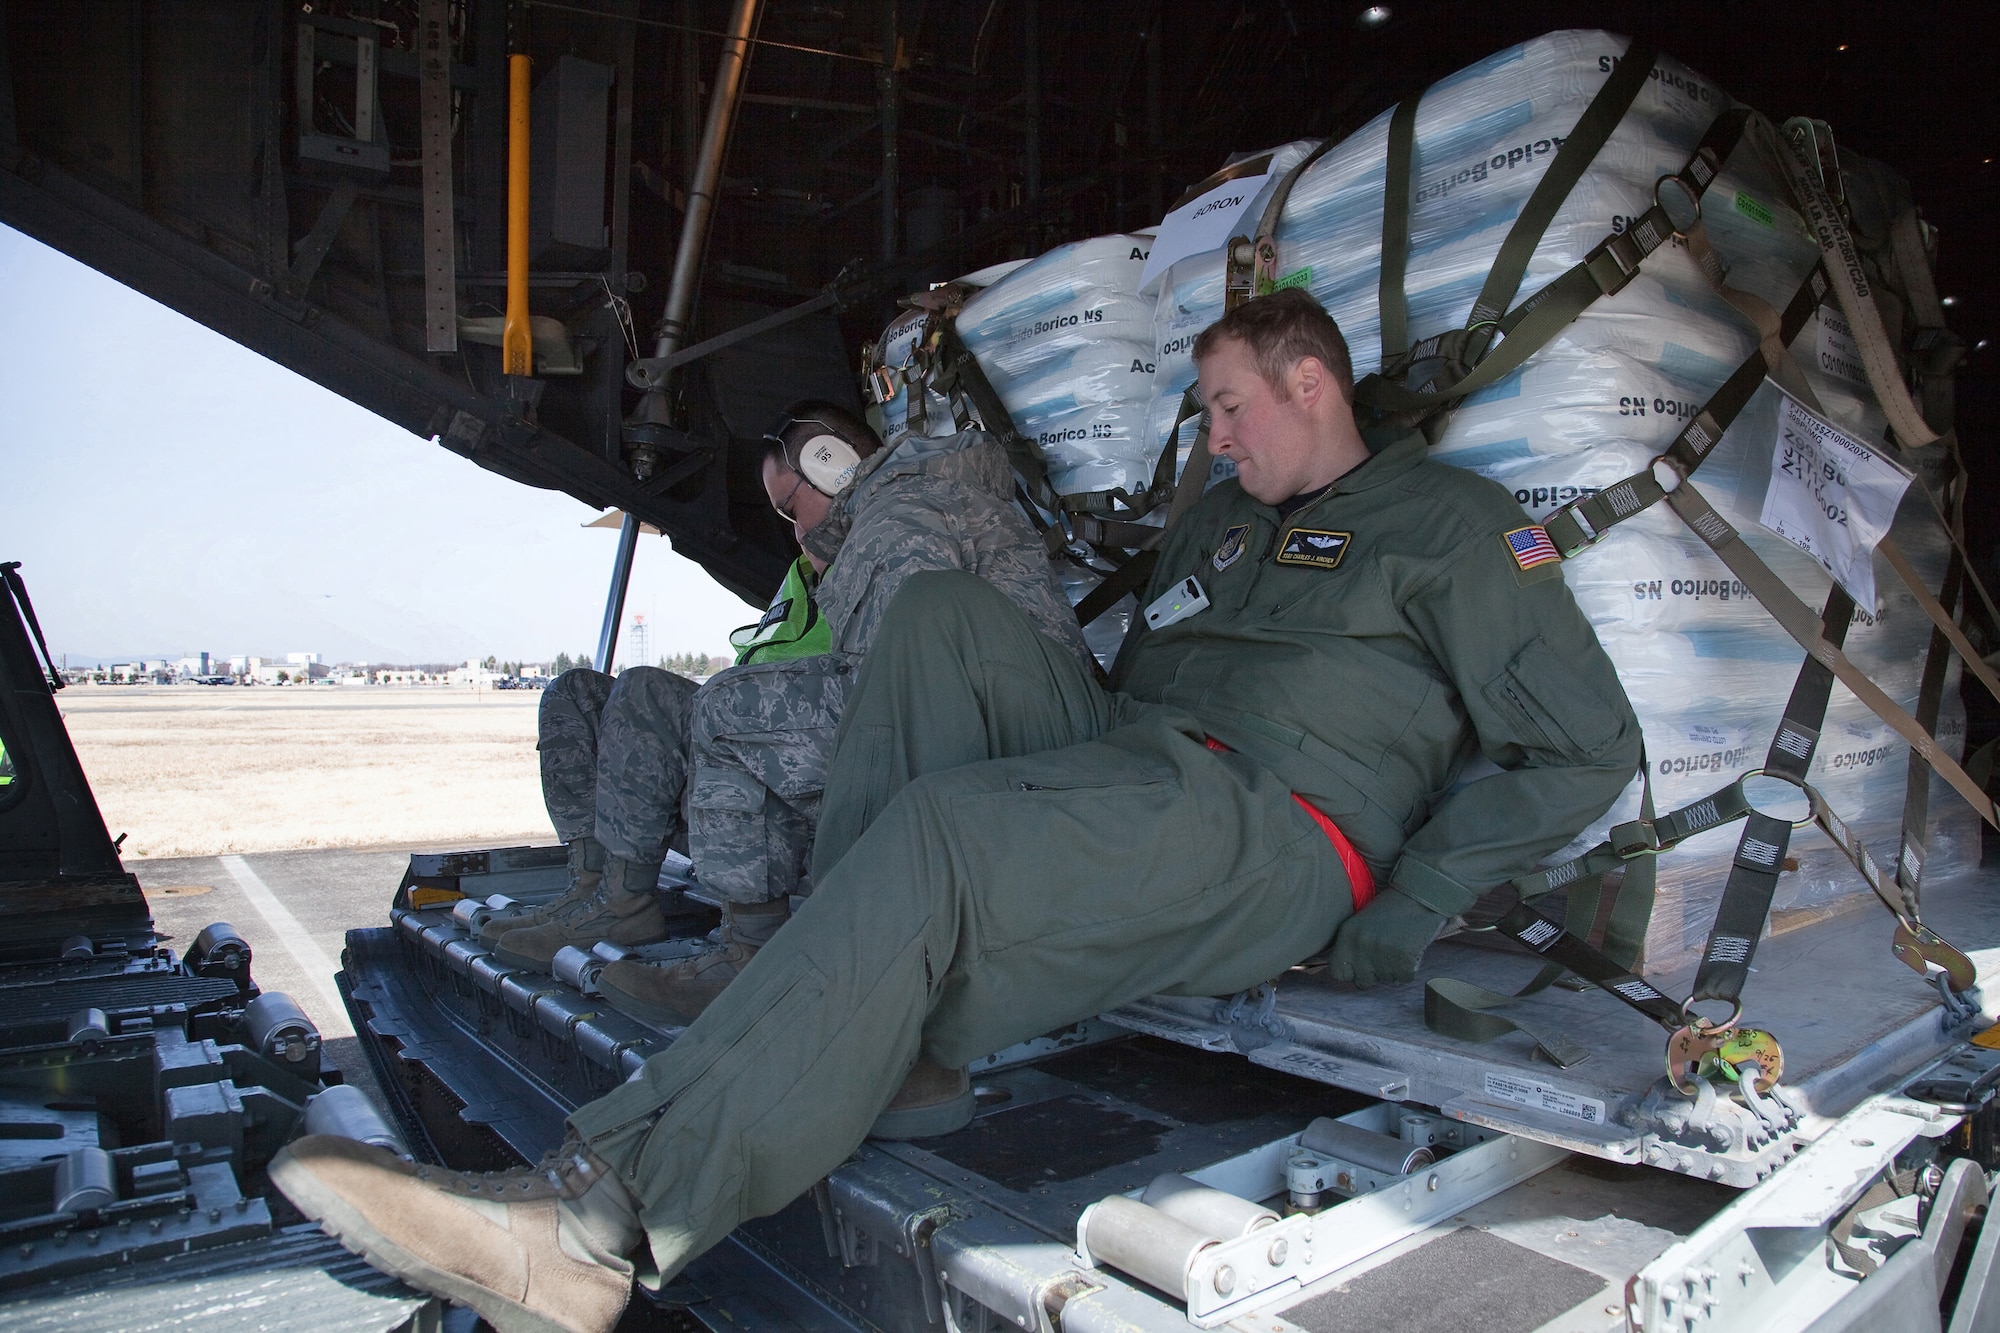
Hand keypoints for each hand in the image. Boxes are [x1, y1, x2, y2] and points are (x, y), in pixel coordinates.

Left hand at [1326, 889, 1446, 986]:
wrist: (1422, 893)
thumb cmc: (1392, 909)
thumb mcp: (1362, 922)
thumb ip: (1352, 946)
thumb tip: (1349, 974)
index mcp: (1347, 934)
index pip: (1337, 973)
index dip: (1352, 973)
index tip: (1364, 966)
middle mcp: (1361, 945)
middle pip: (1363, 981)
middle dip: (1375, 973)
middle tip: (1387, 955)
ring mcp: (1381, 952)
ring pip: (1386, 980)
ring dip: (1394, 969)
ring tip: (1400, 946)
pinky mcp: (1403, 958)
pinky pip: (1405, 977)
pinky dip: (1410, 968)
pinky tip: (1411, 949)